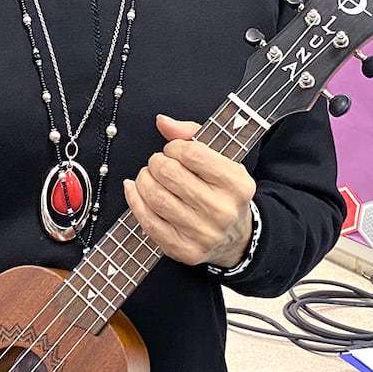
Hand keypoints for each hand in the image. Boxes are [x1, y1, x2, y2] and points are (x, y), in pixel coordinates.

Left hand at [123, 114, 255, 268]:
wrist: (235, 238)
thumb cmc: (223, 194)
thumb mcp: (220, 161)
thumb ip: (192, 135)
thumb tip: (163, 122)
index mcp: (236, 184)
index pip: (192, 154)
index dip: (174, 147)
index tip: (173, 150)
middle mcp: (222, 210)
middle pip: (170, 174)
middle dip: (156, 162)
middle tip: (158, 163)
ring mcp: (203, 233)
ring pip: (156, 197)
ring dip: (143, 180)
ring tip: (148, 176)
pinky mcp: (184, 249)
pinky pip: (149, 222)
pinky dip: (135, 201)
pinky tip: (135, 191)